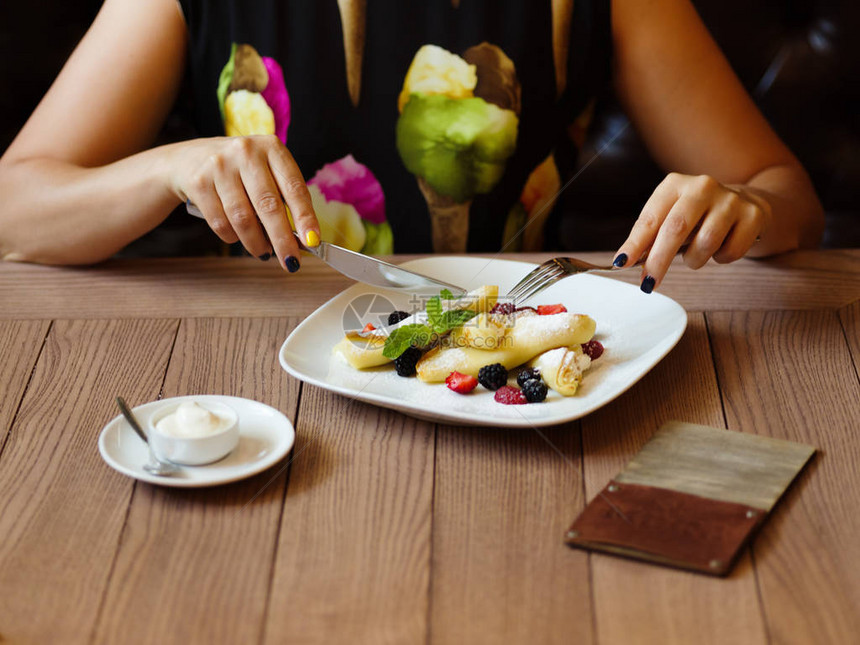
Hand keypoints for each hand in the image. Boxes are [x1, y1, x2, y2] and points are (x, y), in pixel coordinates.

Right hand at [168, 135, 319, 270]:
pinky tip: (238, 237)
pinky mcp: (199, 182)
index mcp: (272, 148)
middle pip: (269, 206)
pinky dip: (232, 237)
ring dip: (256, 243)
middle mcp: (246, 152)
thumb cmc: (241, 171)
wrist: (190, 159)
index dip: (305, 217)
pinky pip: (220, 223)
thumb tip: (301, 240)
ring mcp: (220, 166)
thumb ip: (284, 199)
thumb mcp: (266, 172)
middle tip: (291, 262)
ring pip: (243, 218)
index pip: (294, 187)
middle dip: (282, 240)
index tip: (312, 240)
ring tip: (263, 251)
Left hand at [613, 172, 770, 292]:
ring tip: (695, 256)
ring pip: (705, 243)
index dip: (635, 243)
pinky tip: (722, 248)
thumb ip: (649, 238)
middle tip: (649, 283)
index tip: (622, 263)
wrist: (745, 202)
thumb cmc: (697, 216)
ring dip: (695, 260)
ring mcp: (730, 199)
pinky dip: (722, 258)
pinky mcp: (753, 214)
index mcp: (674, 185)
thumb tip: (625, 261)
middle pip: (676, 228)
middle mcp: (702, 186)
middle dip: (659, 260)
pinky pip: (731, 251)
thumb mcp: (669, 219)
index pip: (650, 218)